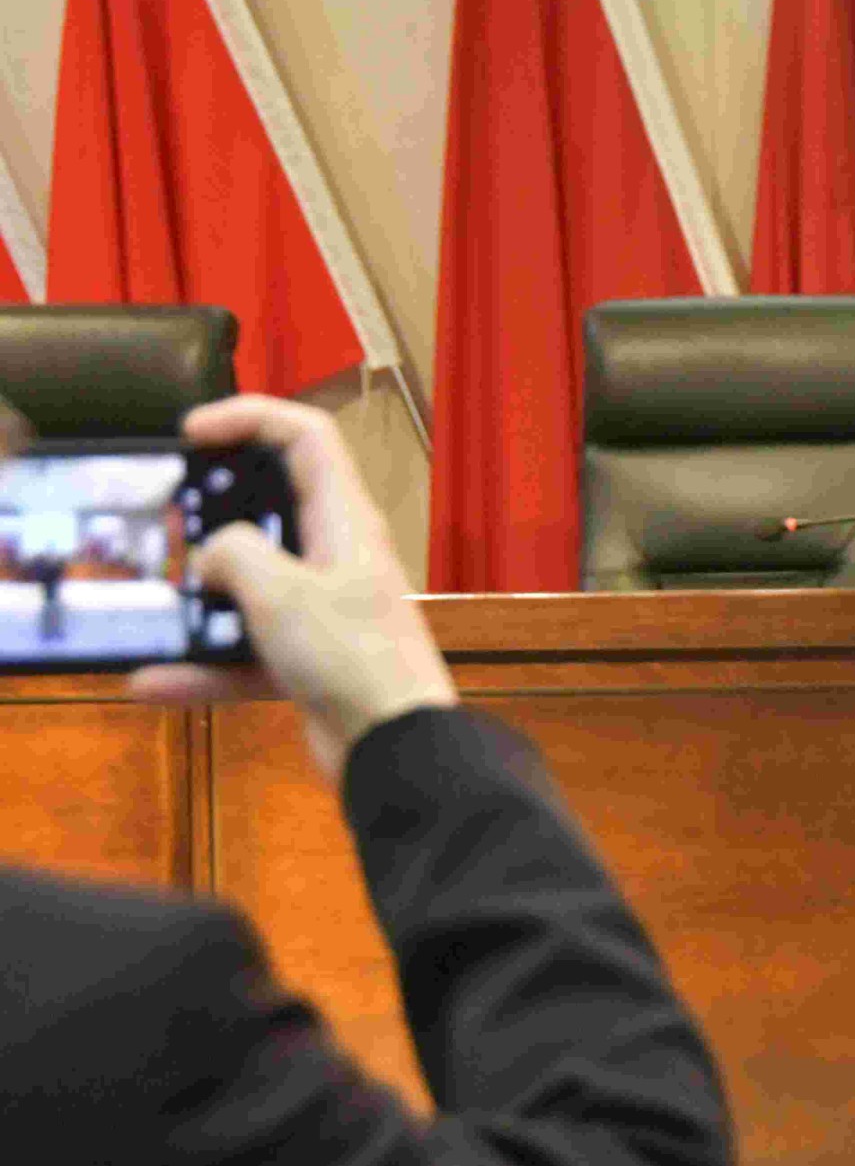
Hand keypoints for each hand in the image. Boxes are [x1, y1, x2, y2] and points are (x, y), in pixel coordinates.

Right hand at [127, 396, 456, 780]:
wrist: (395, 748)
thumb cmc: (351, 657)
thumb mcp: (282, 593)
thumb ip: (236, 555)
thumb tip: (212, 556)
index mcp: (344, 520)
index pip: (305, 437)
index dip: (249, 418)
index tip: (190, 432)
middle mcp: (337, 556)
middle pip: (272, 506)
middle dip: (214, 507)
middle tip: (163, 516)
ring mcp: (325, 609)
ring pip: (252, 583)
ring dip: (201, 592)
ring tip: (148, 593)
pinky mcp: (310, 661)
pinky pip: (245, 651)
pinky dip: (203, 665)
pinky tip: (150, 678)